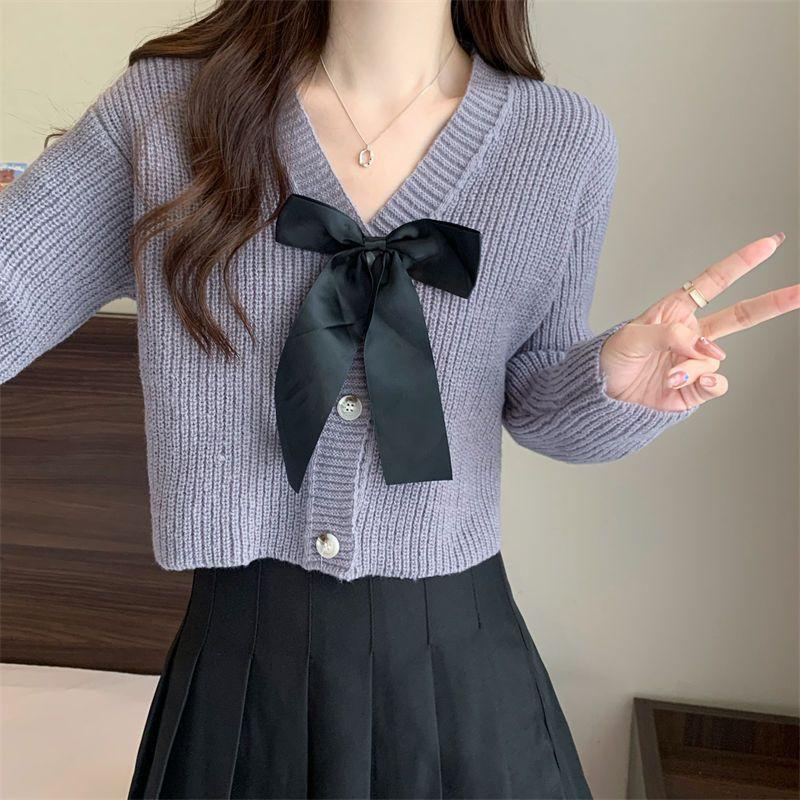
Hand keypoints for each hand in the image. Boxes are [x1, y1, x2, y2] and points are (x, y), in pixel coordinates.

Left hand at [600, 233, 797, 410]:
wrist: (602, 394)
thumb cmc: (611, 358)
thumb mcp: (632, 337)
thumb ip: (669, 334)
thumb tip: (704, 346)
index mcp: (676, 310)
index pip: (715, 282)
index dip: (742, 263)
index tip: (771, 243)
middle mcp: (691, 334)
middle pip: (741, 315)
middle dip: (773, 303)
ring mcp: (695, 361)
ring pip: (714, 358)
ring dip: (691, 366)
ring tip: (666, 374)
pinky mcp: (695, 388)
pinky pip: (716, 383)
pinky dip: (709, 382)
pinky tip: (693, 381)